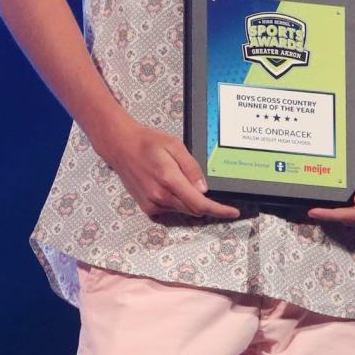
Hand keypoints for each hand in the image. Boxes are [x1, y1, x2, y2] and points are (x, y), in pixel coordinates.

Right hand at [96, 117, 239, 220]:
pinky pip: (171, 210)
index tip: (234, 212)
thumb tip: (204, 189)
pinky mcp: (147, 207)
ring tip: (185, 180)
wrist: (120, 146)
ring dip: (192, 202)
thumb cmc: (148, 142)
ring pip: (183, 210)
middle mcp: (159, 196)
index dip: (219, 210)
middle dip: (209, 207)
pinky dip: (179, 202)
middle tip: (220, 198)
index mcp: (169, 180)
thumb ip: (191, 168)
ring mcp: (152, 204)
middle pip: (194, 210)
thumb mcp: (175, 146)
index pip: (199, 203)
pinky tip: (173, 186)